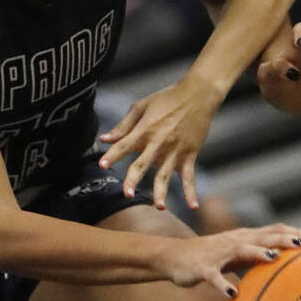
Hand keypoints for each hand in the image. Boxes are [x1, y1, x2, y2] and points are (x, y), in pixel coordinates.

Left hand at [97, 71, 224, 210]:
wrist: (198, 94)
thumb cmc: (167, 99)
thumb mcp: (142, 106)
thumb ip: (123, 125)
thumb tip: (105, 139)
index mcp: (145, 129)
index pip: (125, 144)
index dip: (113, 155)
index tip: (102, 165)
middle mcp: (159, 142)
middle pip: (143, 164)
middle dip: (134, 179)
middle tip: (127, 194)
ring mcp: (175, 150)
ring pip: (166, 174)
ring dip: (162, 191)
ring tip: (159, 206)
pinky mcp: (189, 154)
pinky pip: (190, 176)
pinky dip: (191, 191)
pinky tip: (193, 206)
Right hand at [160, 224, 300, 296]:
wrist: (173, 257)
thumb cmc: (209, 257)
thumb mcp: (235, 255)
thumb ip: (256, 257)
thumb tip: (283, 267)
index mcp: (242, 238)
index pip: (270, 231)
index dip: (291, 232)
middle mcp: (232, 241)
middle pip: (260, 236)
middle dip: (281, 239)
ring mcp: (217, 253)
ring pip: (239, 249)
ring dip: (256, 252)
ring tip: (273, 257)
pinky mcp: (202, 268)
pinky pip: (213, 277)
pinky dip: (222, 284)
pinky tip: (232, 293)